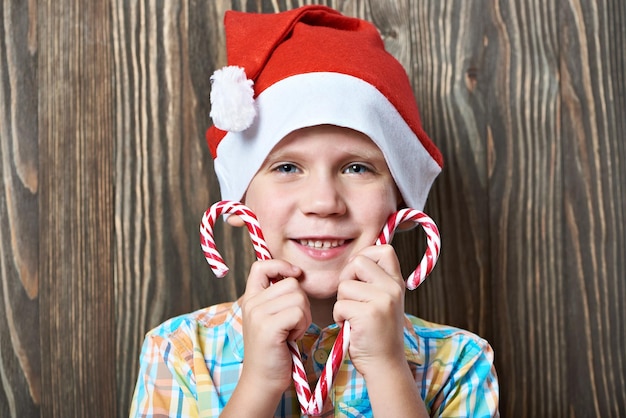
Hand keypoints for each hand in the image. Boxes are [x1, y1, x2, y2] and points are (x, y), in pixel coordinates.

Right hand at [239, 260, 310, 395]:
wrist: (262, 381)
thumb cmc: (274, 350)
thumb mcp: (271, 318)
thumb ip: (278, 298)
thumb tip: (297, 275)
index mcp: (250, 298)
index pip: (261, 265)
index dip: (281, 265)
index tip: (295, 274)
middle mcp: (251, 303)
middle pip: (291, 283)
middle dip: (302, 303)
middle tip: (293, 323)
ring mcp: (257, 314)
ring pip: (298, 297)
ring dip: (303, 316)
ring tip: (292, 331)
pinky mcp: (267, 327)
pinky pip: (298, 312)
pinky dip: (302, 325)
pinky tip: (292, 338)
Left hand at [333, 244, 406, 377]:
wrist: (385, 364)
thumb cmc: (377, 332)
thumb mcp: (384, 301)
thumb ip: (374, 280)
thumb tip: (355, 260)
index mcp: (397, 282)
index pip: (383, 249)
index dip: (365, 256)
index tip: (360, 276)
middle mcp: (393, 288)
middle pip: (358, 261)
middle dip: (347, 278)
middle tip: (353, 299)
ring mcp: (382, 300)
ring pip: (344, 285)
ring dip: (342, 302)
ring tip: (354, 317)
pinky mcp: (368, 314)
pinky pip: (339, 304)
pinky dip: (339, 317)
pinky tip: (352, 327)